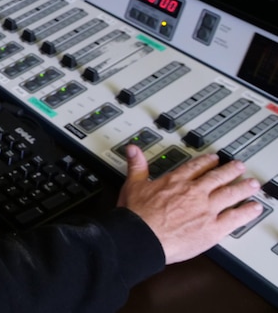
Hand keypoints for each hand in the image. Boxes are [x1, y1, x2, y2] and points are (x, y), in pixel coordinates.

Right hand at [117, 145, 262, 263]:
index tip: (214, 159)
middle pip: (218, 178)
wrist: (142, 237)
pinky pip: (235, 218)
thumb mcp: (133, 184)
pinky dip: (246, 212)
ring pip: (230, 194)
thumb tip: (133, 150)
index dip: (207, 162)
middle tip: (239, 166)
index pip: (196, 167)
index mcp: (176, 181)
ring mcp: (206, 210)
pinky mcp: (213, 228)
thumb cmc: (137, 215)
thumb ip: (137, 165)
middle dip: (230, 171)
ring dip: (243, 188)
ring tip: (252, 184)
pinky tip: (253, 209)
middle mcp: (194, 193)